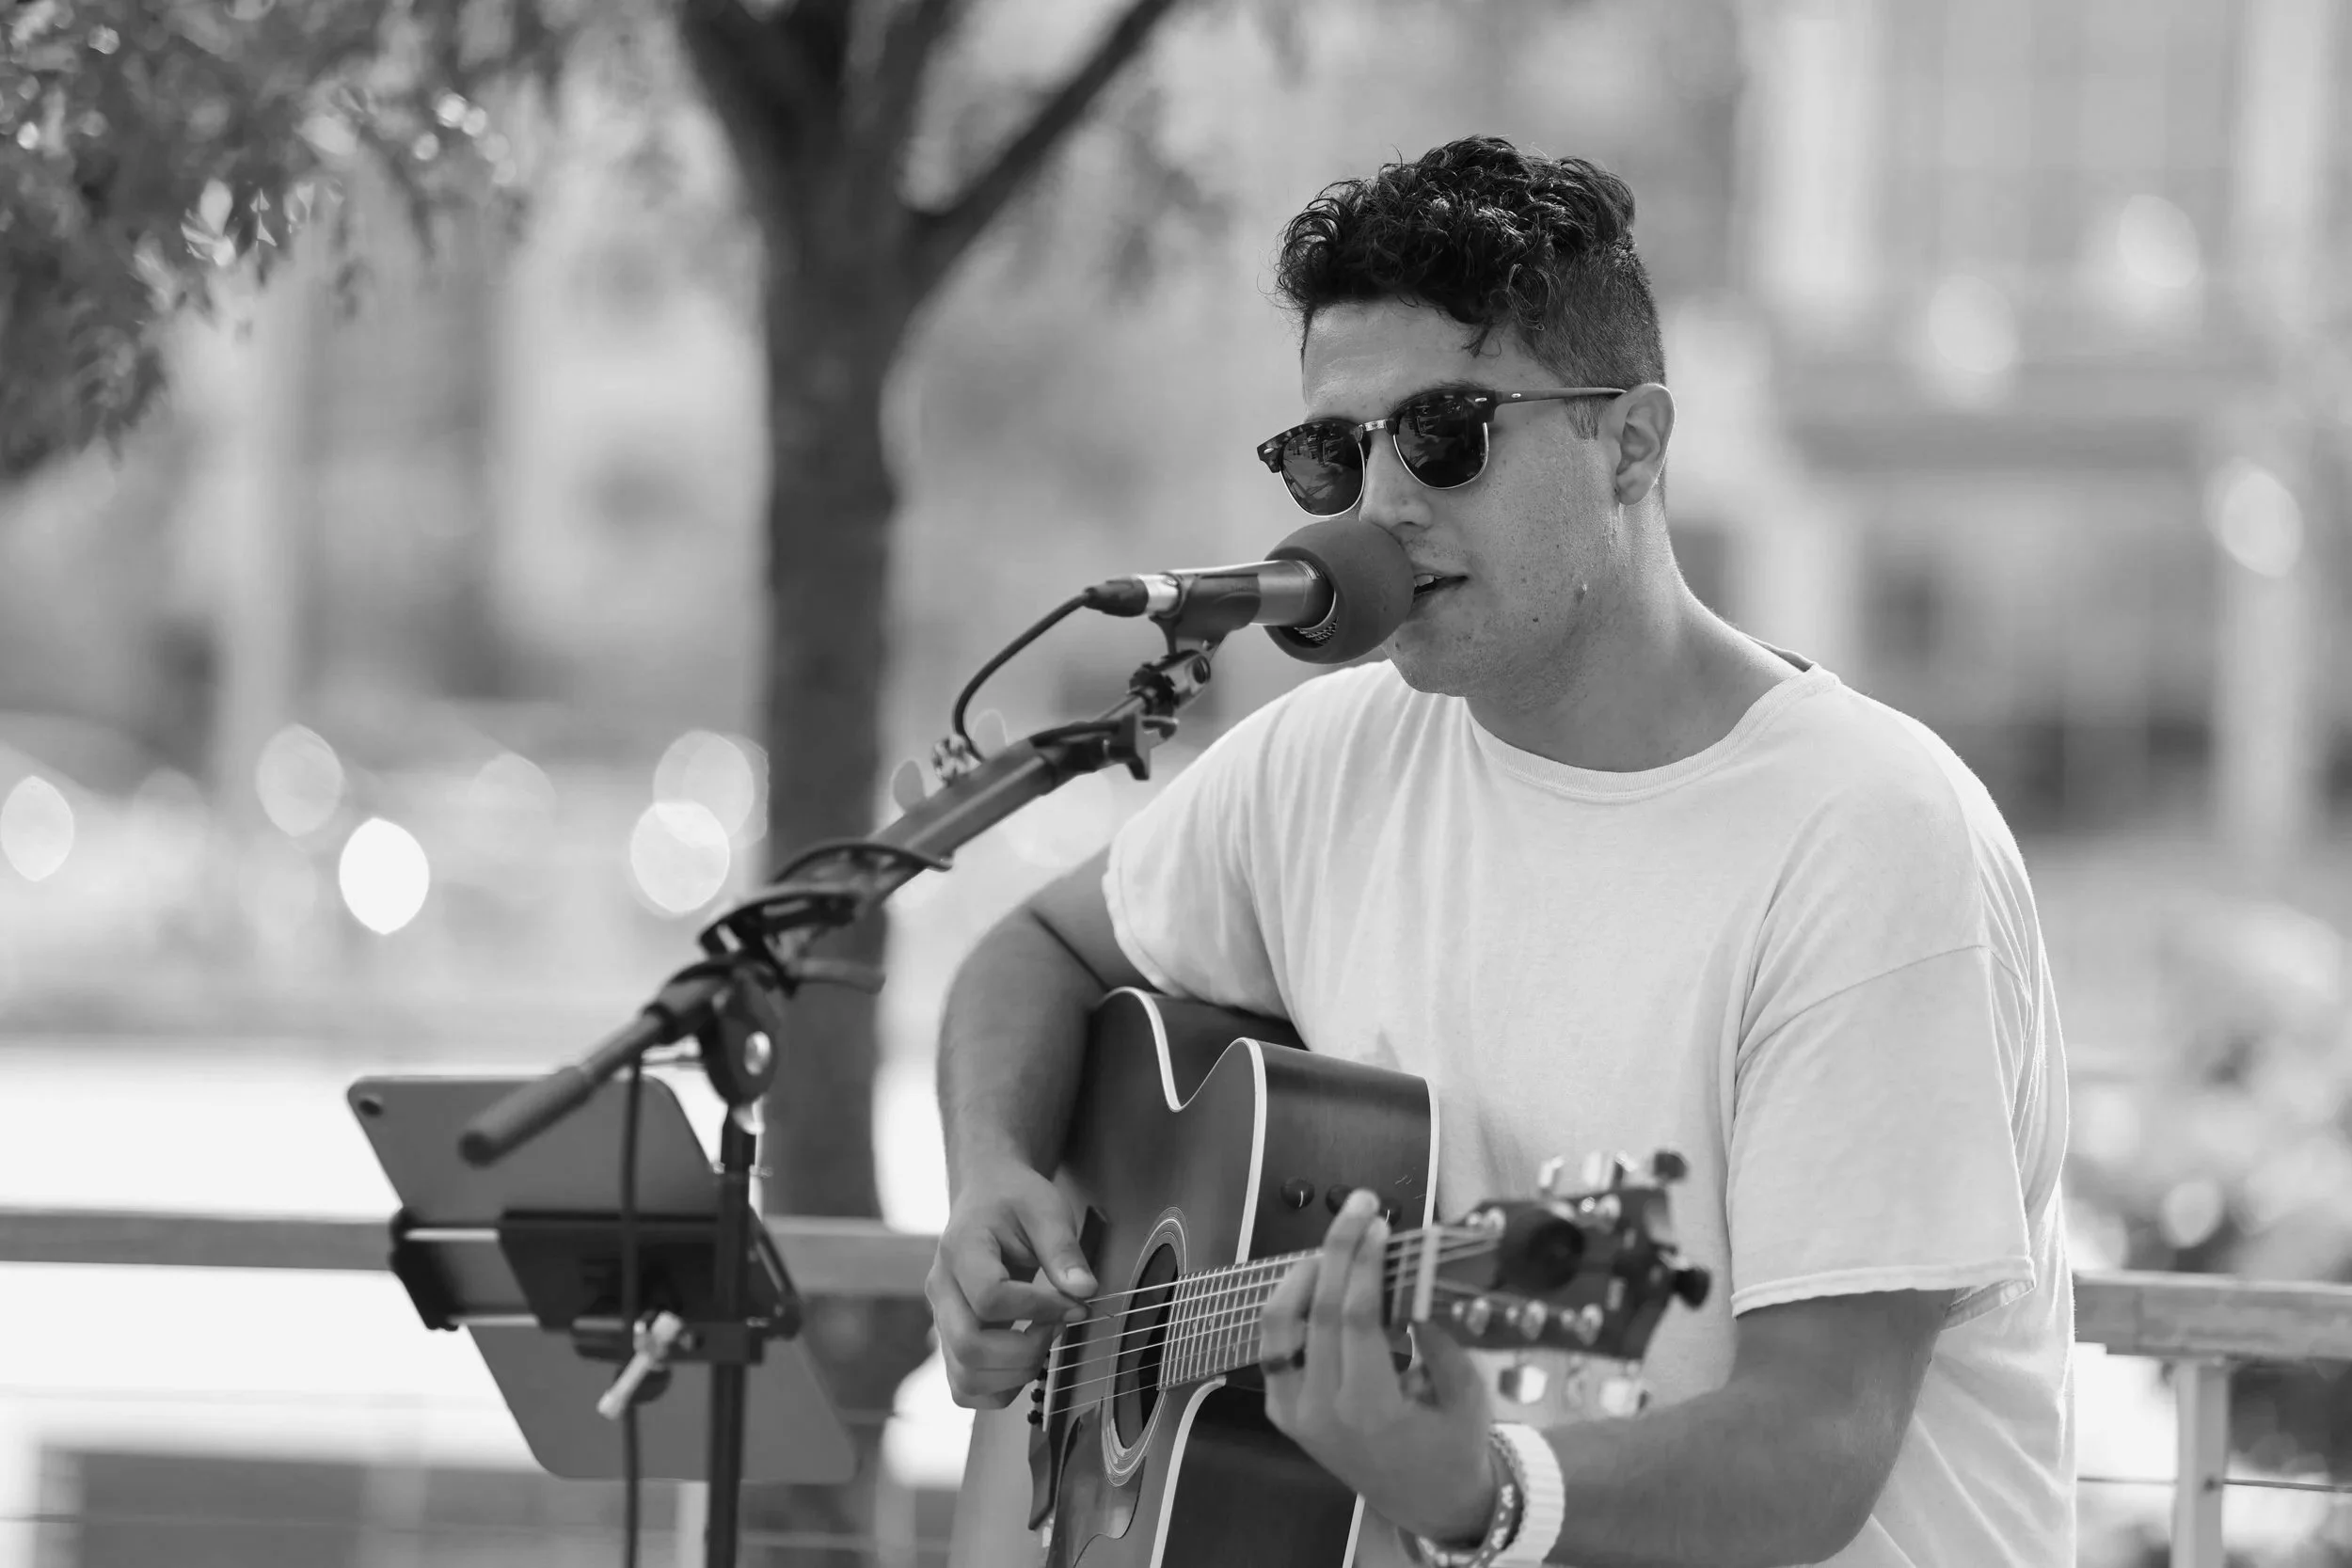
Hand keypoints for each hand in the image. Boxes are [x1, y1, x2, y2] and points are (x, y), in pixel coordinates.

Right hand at [926, 1158, 1098, 1408]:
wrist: (986, 1197)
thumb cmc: (1015, 1201)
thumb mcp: (1046, 1209)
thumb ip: (1063, 1249)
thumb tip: (1084, 1291)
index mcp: (961, 1250)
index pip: (989, 1297)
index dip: (1038, 1308)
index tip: (1074, 1302)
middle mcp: (942, 1290)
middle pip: (969, 1346)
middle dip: (1026, 1350)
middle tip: (1059, 1326)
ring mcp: (941, 1319)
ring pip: (964, 1377)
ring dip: (1015, 1374)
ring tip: (1044, 1341)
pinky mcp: (950, 1340)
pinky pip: (964, 1387)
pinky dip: (999, 1389)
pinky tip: (1026, 1358)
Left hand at [1259, 1190, 1498, 1542]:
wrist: (1426, 1501)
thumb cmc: (1454, 1444)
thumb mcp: (1465, 1393)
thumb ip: (1438, 1337)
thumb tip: (1413, 1275)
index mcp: (1371, 1409)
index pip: (1355, 1317)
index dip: (1365, 1262)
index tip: (1381, 1223)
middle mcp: (1323, 1411)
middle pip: (1318, 1309)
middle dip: (1338, 1248)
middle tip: (1360, 1206)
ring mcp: (1295, 1413)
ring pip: (1280, 1325)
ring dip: (1303, 1273)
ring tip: (1335, 1242)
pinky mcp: (1283, 1412)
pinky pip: (1274, 1348)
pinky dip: (1290, 1307)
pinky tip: (1316, 1280)